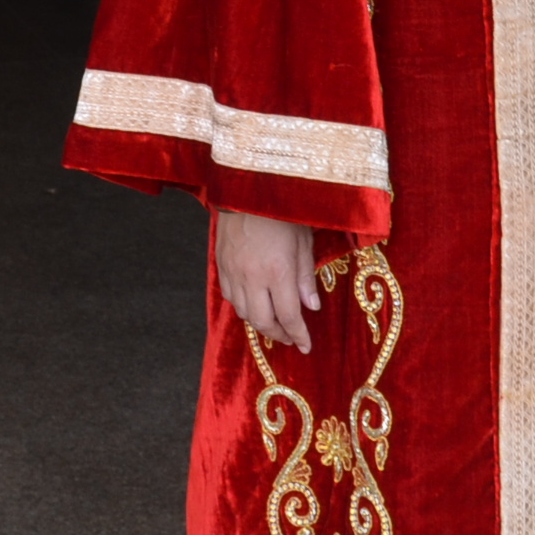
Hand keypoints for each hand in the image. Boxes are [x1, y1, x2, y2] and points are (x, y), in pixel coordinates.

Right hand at [214, 208, 317, 352]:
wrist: (246, 188)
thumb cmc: (282, 210)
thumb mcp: (303, 241)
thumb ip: (306, 277)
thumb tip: (312, 307)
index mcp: (278, 272)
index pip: (290, 316)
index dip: (299, 335)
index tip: (306, 346)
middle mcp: (253, 277)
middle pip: (263, 321)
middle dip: (279, 334)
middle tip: (291, 338)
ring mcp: (234, 272)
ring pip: (244, 312)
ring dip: (261, 323)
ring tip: (275, 323)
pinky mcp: (222, 265)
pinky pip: (231, 297)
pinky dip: (244, 307)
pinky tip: (255, 304)